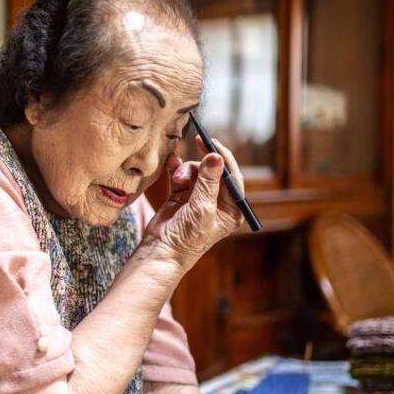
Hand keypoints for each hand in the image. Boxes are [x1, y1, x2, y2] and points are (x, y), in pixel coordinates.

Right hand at [142, 136, 244, 269]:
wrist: (161, 252)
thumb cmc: (187, 238)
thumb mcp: (202, 208)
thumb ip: (208, 182)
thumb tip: (216, 156)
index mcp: (231, 209)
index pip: (233, 177)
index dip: (224, 157)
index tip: (213, 143)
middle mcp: (217, 203)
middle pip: (214, 171)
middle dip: (203, 162)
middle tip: (198, 141)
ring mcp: (198, 199)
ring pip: (196, 172)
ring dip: (187, 170)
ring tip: (178, 179)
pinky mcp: (181, 197)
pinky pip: (182, 176)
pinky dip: (177, 169)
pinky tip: (171, 163)